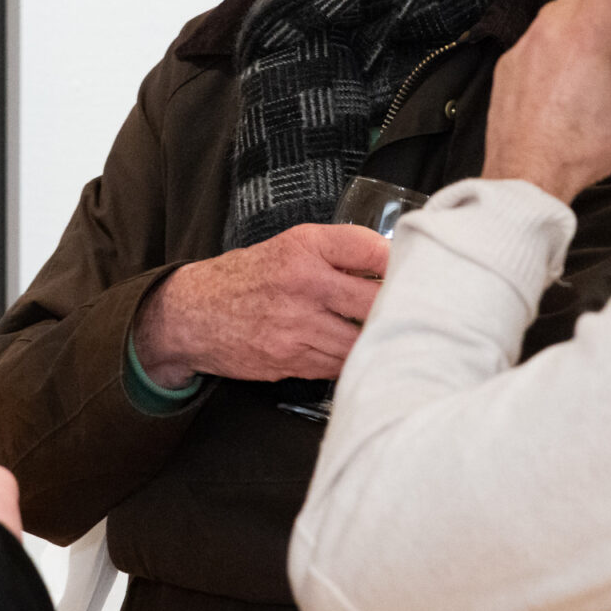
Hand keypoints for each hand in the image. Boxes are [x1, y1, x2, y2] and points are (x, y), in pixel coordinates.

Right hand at [132, 222, 392, 386]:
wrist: (194, 313)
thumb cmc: (248, 277)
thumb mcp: (291, 246)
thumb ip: (339, 253)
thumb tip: (395, 266)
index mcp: (305, 247)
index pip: (374, 249)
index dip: (402, 263)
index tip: (415, 270)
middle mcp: (302, 283)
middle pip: (377, 299)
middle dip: (399, 307)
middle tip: (417, 310)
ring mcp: (297, 326)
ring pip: (363, 339)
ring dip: (378, 339)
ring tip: (390, 336)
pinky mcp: (291, 360)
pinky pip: (341, 364)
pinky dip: (354, 360)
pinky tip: (357, 353)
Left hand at [483, 0, 610, 202]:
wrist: (526, 176)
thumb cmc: (580, 149)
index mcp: (587, 32)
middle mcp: (552, 29)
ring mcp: (525, 45)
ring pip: (556, 7)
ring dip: (583, 11)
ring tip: (604, 40)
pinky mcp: (508, 64)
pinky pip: (535, 35)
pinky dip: (557, 38)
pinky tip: (571, 69)